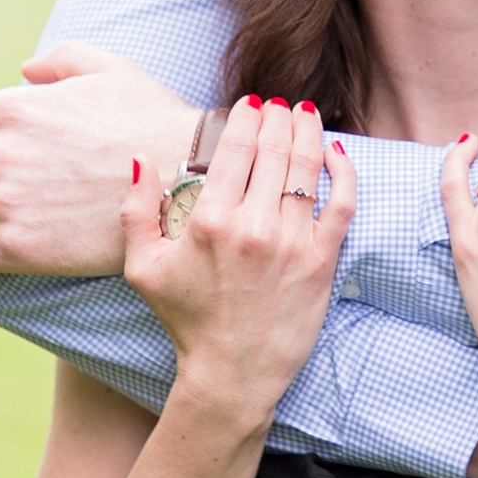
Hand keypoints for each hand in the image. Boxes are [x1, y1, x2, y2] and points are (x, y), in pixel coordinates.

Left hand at [0, 43, 201, 274]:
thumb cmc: (153, 121)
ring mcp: (5, 204)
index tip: (12, 151)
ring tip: (9, 219)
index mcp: (12, 107)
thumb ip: (61, 59)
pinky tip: (1, 250)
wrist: (185, 181)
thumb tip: (25, 71)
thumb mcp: (112, 69)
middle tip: (17, 186)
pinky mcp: (18, 250)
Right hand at [123, 98, 353, 424]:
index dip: (246, 116)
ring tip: (303, 114)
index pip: (236, 147)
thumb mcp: (143, 267)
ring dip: (306, 132)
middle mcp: (253, 226)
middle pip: (273, 149)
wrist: (232, 373)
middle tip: (278, 104)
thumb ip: (135, 211)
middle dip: (277, 117)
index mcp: (210, 221)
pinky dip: (343, 172)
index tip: (250, 104)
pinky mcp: (321, 261)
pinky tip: (335, 153)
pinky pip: (341, 204)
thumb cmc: (186, 320)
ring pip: (306, 168)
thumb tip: (140, 159)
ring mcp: (291, 243)